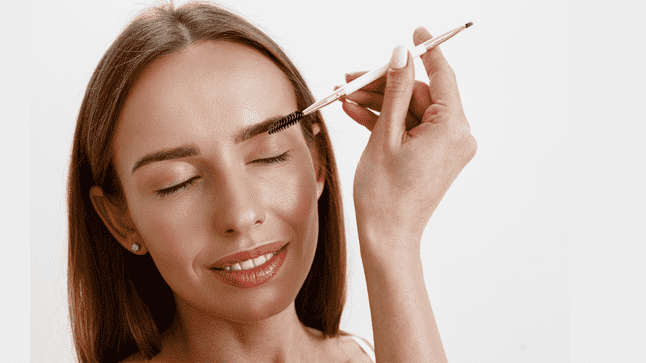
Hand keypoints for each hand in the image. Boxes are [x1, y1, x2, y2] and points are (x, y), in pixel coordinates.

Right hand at [342, 26, 476, 254]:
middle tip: (351, 78)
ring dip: (378, 103)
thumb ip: (393, 90)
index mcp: (452, 129)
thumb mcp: (384, 135)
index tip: (416, 31)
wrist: (386, 237)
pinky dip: (386, 121)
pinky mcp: (432, 155)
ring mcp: (444, 147)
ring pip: (410, 111)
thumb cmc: (385, 196)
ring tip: (344, 97)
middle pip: (419, 94)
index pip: (442, 76)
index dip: (426, 51)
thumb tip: (400, 55)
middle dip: (383, 85)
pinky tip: (356, 112)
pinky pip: (410, 128)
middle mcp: (456, 136)